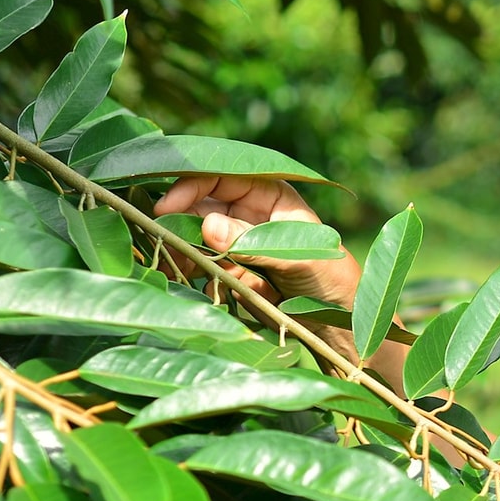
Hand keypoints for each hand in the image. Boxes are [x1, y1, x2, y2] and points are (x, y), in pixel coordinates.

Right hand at [153, 175, 360, 307]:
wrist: (339, 324)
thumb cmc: (331, 279)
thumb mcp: (298, 259)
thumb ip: (255, 244)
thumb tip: (208, 226)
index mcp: (270, 194)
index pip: (221, 176)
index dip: (191, 186)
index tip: (166, 207)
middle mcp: (249, 213)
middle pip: (200, 206)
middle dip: (178, 222)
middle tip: (160, 239)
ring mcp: (237, 242)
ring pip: (195, 237)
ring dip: (181, 250)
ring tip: (172, 264)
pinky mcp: (231, 270)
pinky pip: (202, 265)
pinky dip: (194, 273)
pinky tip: (197, 282)